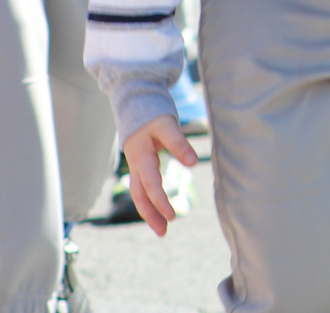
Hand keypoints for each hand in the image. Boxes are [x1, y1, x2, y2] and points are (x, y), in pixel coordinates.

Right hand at [122, 113, 198, 236]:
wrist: (135, 97)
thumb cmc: (152, 111)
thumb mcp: (167, 124)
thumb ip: (179, 143)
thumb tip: (194, 163)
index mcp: (141, 155)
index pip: (150, 184)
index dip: (160, 200)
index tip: (172, 215)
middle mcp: (135, 163)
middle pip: (139, 194)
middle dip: (150, 214)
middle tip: (163, 232)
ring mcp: (135, 163)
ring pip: (138, 192)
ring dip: (149, 211)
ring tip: (162, 229)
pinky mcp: (139, 162)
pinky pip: (142, 186)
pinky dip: (149, 199)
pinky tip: (158, 209)